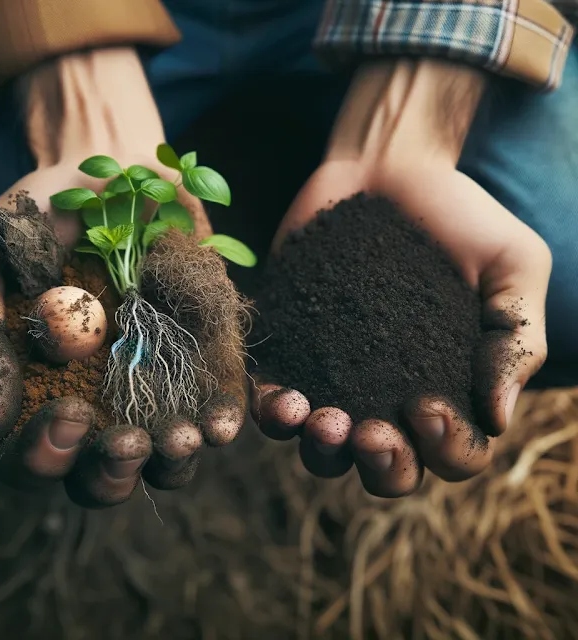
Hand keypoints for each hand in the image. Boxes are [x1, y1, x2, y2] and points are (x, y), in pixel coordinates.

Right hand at [0, 49, 244, 506]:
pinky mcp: (206, 362)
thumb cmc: (41, 212)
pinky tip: (223, 421)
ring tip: (181, 436)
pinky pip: (218, 409)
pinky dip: (223, 423)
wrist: (116, 172)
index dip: (46, 455)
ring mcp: (158, 387)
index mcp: (39, 391)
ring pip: (165, 459)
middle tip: (127, 442)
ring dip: (173, 460)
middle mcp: (100, 403)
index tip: (69, 415)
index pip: (35, 456)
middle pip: (102, 475)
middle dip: (112, 472)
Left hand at [252, 60, 549, 495]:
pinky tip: (280, 397)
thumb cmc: (458, 217)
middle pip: (386, 469)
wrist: (389, 171)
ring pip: (324, 449)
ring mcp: (336, 379)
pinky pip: (274, 401)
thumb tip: (497, 418)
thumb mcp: (511, 267)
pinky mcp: (292, 350)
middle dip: (380, 466)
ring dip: (321, 450)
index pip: (455, 454)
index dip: (445, 448)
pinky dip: (273, 413)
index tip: (427, 405)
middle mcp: (391, 397)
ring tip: (321, 419)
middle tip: (370, 433)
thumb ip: (513, 338)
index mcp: (451, 390)